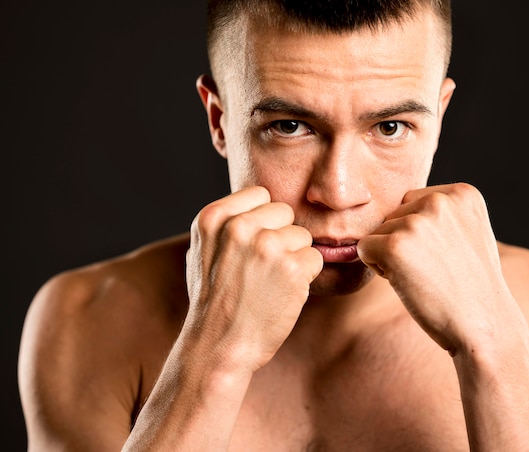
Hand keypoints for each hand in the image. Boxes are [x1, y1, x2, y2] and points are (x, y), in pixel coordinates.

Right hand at [185, 186, 322, 372]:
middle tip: (264, 267)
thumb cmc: (213, 302)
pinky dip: (306, 277)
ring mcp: (266, 245)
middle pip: (284, 211)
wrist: (217, 347)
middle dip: (281, 236)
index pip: (260, 194)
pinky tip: (284, 293)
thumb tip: (258, 205)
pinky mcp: (292, 267)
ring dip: (294, 257)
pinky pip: (315, 258)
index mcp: (213, 218)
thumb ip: (226, 224)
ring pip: (302, 235)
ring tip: (271, 283)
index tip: (254, 244)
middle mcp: (239, 226)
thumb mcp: (201, 252)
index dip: (263, 219)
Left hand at [357, 183, 516, 354]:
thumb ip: (440, 213)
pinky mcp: (394, 246)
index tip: (445, 254)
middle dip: (403, 242)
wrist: (484, 325)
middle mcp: (439, 200)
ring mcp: (416, 222)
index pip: (412, 202)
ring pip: (377, 232)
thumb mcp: (468, 232)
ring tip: (424, 276)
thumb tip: (394, 207)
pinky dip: (377, 268)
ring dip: (391, 256)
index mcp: (461, 192)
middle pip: (393, 214)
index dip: (418, 233)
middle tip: (434, 269)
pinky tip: (407, 282)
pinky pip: (363, 248)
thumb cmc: (471, 285)